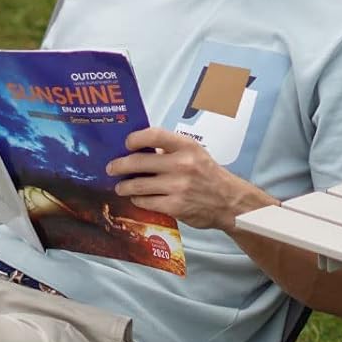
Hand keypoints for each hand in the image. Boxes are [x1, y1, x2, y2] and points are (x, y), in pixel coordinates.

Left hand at [106, 127, 265, 231]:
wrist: (230, 202)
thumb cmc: (209, 176)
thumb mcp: (195, 154)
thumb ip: (171, 149)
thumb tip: (138, 149)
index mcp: (187, 147)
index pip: (153, 135)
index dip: (134, 139)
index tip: (126, 144)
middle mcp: (182, 165)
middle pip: (138, 162)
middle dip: (119, 166)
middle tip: (112, 168)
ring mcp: (178, 187)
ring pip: (138, 185)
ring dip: (124, 186)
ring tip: (121, 187)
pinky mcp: (175, 206)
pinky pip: (146, 202)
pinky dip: (138, 200)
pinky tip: (138, 198)